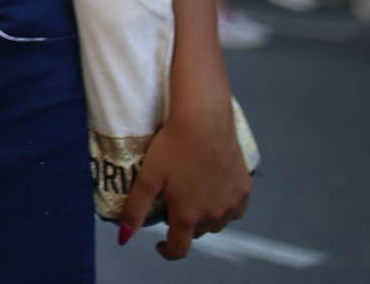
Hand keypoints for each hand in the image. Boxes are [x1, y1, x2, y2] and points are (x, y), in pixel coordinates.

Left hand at [116, 100, 250, 258]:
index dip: (167, 251)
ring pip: (217, 222)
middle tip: (172, 203)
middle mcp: (213, 215)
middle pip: (197, 232)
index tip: (159, 244)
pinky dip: (223, 205)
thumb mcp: (148, 176)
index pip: (179, 248)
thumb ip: (136, 208)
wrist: (205, 120)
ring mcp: (232, 204)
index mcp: (188, 216)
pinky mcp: (245, 189)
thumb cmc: (172, 146)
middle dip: (184, 225)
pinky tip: (213, 190)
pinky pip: (234, 208)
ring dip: (204, 216)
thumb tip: (125, 236)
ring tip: (192, 196)